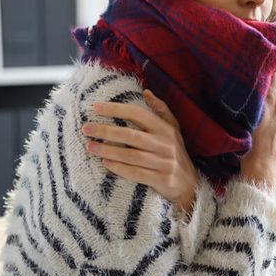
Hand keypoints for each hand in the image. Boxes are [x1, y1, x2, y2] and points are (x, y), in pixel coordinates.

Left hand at [81, 88, 199, 214]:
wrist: (189, 183)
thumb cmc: (175, 152)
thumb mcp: (173, 129)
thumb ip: (161, 110)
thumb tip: (146, 92)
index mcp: (166, 129)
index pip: (138, 114)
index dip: (117, 109)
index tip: (96, 107)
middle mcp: (166, 144)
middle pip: (131, 135)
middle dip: (107, 131)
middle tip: (86, 129)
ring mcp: (164, 163)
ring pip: (131, 155)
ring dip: (108, 151)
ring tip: (90, 147)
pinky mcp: (162, 179)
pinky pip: (136, 173)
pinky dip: (120, 168)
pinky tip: (105, 163)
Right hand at [240, 70, 275, 191]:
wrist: (261, 169)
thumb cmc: (246, 145)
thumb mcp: (244, 117)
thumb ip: (251, 98)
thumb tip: (249, 83)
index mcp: (271, 100)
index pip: (275, 71)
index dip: (271, 62)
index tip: (264, 58)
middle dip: (271, 77)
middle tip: (260, 72)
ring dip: (275, 92)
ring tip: (264, 92)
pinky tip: (270, 109)